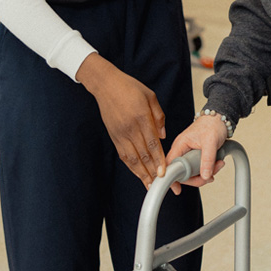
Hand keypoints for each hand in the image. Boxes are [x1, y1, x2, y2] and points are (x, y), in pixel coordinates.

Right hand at [76, 54, 166, 187]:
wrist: (106, 85)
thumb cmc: (130, 88)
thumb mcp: (150, 96)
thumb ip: (158, 116)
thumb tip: (162, 135)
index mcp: (141, 118)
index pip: (152, 144)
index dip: (158, 160)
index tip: (165, 172)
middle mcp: (130, 129)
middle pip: (143, 155)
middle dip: (153, 172)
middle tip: (162, 185)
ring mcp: (120, 134)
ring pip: (132, 159)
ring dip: (142, 174)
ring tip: (150, 185)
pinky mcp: (114, 136)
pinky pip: (124, 155)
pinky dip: (131, 167)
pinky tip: (138, 174)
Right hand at [165, 115, 227, 194]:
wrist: (220, 118)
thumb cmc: (213, 124)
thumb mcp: (211, 142)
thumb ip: (207, 159)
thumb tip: (204, 176)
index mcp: (180, 145)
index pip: (170, 166)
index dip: (171, 179)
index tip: (177, 189)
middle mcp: (181, 150)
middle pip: (183, 173)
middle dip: (198, 177)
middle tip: (210, 175)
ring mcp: (188, 154)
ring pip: (192, 173)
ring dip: (206, 173)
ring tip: (218, 165)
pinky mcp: (195, 156)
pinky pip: (199, 169)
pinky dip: (208, 169)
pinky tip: (217, 164)